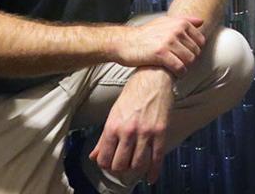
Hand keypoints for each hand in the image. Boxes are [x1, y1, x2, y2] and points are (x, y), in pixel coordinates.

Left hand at [89, 67, 174, 183]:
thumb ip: (104, 138)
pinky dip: (153, 172)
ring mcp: (145, 132)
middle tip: (123, 165)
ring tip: (135, 165)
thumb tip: (94, 156)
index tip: (110, 163)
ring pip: (137, 164)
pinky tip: (151, 178)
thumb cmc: (133, 92)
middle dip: (120, 168)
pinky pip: (156, 158)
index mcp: (113, 126)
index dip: (106, 165)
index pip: (104, 158)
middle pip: (120, 165)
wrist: (154, 76)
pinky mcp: (160, 132)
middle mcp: (127, 131)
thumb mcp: (114, 113)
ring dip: (135, 169)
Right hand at [114, 15, 205, 75]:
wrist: (125, 42)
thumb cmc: (145, 34)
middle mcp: (176, 30)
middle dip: (190, 60)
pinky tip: (174, 73)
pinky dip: (179, 73)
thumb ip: (183, 21)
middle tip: (181, 64)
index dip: (196, 51)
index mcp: (179, 23)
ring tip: (178, 69)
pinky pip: (179, 67)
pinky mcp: (161, 54)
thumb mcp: (164, 22)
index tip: (187, 55)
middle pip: (195, 51)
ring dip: (186, 68)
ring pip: (189, 60)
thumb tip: (201, 21)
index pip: (200, 40)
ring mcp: (169, 41)